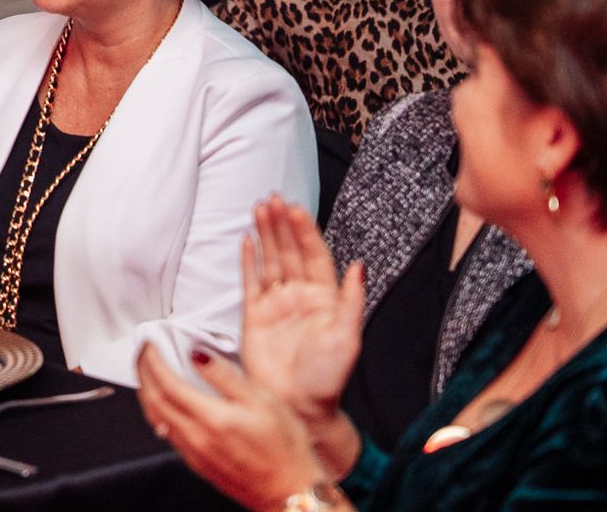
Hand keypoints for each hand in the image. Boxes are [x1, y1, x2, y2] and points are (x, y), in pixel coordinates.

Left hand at [137, 342, 346, 511]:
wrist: (290, 493)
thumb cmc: (285, 450)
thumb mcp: (263, 401)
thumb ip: (226, 376)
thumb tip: (198, 355)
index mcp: (211, 418)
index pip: (166, 383)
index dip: (152, 360)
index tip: (150, 344)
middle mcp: (196, 437)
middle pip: (153, 400)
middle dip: (142, 372)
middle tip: (142, 353)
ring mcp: (194, 452)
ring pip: (156, 418)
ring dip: (146, 392)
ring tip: (147, 374)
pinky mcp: (197, 463)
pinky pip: (166, 433)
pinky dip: (157, 411)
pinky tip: (163, 404)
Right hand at [239, 195, 364, 433]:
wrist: (297, 406)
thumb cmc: (327, 378)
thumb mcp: (348, 338)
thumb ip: (351, 301)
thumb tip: (359, 266)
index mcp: (325, 300)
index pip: (314, 256)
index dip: (305, 231)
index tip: (295, 209)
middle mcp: (300, 296)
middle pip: (290, 251)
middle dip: (282, 224)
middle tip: (273, 199)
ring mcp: (276, 304)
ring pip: (271, 260)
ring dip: (265, 234)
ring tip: (259, 208)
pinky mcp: (254, 315)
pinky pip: (250, 281)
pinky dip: (248, 260)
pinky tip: (247, 240)